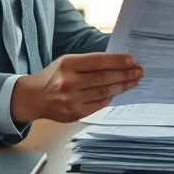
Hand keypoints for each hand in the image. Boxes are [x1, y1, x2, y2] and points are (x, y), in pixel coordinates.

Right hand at [10, 53, 143, 123]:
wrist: (34, 98)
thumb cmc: (53, 76)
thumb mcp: (66, 62)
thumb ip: (88, 63)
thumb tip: (116, 63)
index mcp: (67, 64)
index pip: (97, 61)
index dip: (117, 61)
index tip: (132, 60)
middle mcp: (69, 82)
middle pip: (103, 78)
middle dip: (125, 74)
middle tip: (139, 71)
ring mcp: (71, 100)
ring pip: (103, 92)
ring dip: (122, 86)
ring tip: (134, 81)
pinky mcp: (74, 113)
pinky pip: (98, 105)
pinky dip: (109, 98)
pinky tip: (118, 92)